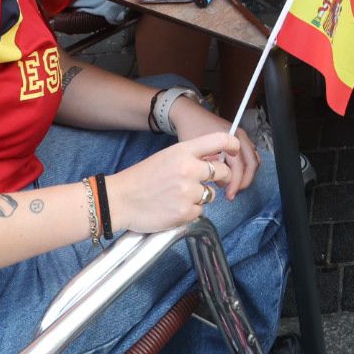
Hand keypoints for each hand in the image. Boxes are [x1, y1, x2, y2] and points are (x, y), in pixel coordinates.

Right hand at [109, 132, 242, 232]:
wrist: (119, 200)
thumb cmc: (141, 178)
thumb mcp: (167, 157)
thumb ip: (191, 157)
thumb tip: (214, 160)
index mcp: (183, 152)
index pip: (219, 140)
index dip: (232, 145)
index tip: (235, 151)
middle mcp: (189, 170)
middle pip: (223, 172)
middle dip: (221, 177)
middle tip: (211, 180)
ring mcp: (188, 192)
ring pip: (210, 194)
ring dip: (200, 196)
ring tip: (178, 196)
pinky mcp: (185, 213)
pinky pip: (200, 211)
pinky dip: (190, 211)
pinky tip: (173, 207)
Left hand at [171, 99, 257, 196]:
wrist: (190, 115)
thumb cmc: (191, 130)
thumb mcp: (196, 150)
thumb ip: (209, 166)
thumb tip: (219, 182)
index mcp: (230, 137)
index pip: (239, 165)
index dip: (235, 182)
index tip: (228, 195)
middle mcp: (240, 136)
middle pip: (252, 163)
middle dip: (244, 181)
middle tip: (232, 194)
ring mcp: (242, 137)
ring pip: (253, 161)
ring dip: (246, 176)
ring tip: (233, 188)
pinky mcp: (240, 140)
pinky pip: (250, 157)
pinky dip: (245, 169)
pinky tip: (233, 177)